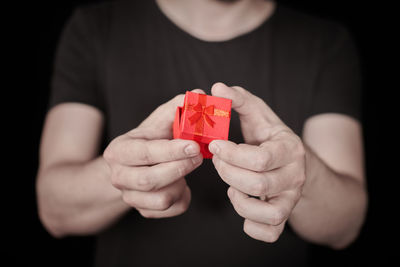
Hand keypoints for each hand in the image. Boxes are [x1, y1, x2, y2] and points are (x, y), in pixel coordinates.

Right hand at [103, 90, 204, 217]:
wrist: (132, 167)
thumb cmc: (149, 141)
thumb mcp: (157, 122)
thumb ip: (176, 108)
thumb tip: (198, 94)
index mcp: (119, 151)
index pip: (145, 153)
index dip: (171, 151)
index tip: (194, 145)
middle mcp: (118, 176)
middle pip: (149, 180)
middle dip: (179, 168)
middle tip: (199, 156)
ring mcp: (129, 196)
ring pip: (162, 199)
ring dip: (181, 183)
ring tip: (187, 168)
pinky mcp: (144, 210)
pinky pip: (170, 210)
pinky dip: (183, 198)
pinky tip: (183, 184)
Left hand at [209, 83, 305, 241]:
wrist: (293, 161)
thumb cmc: (269, 137)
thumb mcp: (258, 115)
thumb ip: (239, 100)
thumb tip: (217, 87)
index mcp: (290, 148)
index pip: (259, 158)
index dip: (230, 154)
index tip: (215, 145)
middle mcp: (295, 176)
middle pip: (259, 184)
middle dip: (228, 173)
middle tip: (218, 162)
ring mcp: (291, 198)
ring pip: (270, 213)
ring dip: (240, 201)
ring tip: (231, 186)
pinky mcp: (284, 215)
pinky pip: (271, 233)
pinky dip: (252, 225)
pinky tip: (242, 203)